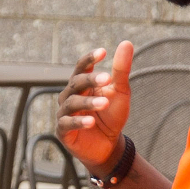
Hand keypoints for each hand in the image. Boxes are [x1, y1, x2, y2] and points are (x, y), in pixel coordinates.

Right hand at [57, 41, 133, 176]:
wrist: (108, 146)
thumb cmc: (111, 116)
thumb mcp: (120, 92)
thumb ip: (121, 70)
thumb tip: (126, 42)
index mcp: (82, 84)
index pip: (82, 67)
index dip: (89, 59)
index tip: (103, 52)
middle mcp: (70, 96)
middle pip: (76, 83)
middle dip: (91, 80)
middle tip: (107, 78)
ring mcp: (64, 113)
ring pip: (72, 103)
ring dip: (88, 102)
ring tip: (104, 103)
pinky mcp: (63, 131)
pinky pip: (67, 124)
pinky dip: (79, 122)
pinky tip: (91, 122)